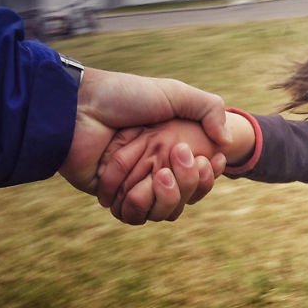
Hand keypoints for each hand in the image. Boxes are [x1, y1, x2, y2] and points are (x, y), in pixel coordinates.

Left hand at [58, 68, 229, 221]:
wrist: (81, 106)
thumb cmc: (126, 95)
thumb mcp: (175, 93)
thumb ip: (209, 109)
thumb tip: (226, 142)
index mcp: (167, 150)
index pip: (197, 178)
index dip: (208, 176)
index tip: (212, 159)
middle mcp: (152, 169)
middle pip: (184, 199)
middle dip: (191, 183)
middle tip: (185, 156)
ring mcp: (131, 184)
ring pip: (162, 212)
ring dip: (171, 195)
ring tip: (164, 173)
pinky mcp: (110, 196)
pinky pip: (134, 214)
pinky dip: (144, 201)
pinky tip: (151, 180)